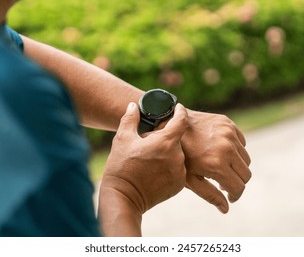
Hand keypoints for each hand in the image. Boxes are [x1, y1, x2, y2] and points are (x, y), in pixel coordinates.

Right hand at [98, 102, 187, 235]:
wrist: (123, 198)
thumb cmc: (121, 166)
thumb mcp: (122, 139)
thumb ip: (131, 119)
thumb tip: (134, 105)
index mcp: (166, 142)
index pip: (181, 120)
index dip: (180, 111)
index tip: (178, 108)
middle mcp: (178, 156)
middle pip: (176, 139)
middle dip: (165, 137)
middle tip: (148, 142)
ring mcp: (180, 172)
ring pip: (177, 155)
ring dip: (167, 153)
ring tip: (149, 159)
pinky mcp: (179, 185)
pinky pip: (177, 169)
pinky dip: (168, 167)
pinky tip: (153, 170)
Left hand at [181, 110, 250, 213]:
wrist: (169, 126)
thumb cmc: (178, 156)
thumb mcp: (190, 178)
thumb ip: (209, 194)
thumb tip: (226, 209)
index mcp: (216, 164)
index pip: (238, 187)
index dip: (235, 195)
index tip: (230, 197)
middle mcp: (226, 148)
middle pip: (246, 174)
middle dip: (237, 182)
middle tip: (224, 183)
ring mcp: (228, 133)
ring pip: (246, 159)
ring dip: (237, 166)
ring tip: (222, 167)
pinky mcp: (228, 123)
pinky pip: (242, 143)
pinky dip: (236, 150)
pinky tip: (221, 152)